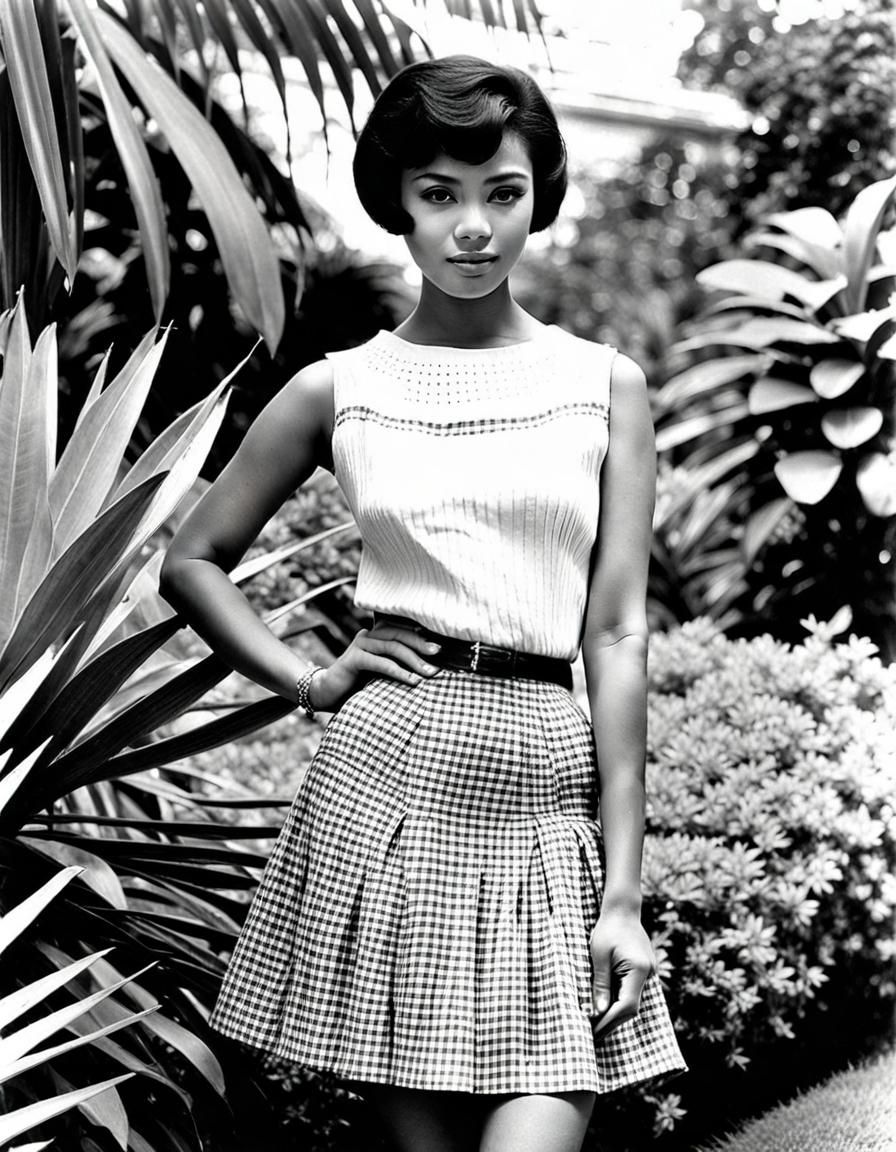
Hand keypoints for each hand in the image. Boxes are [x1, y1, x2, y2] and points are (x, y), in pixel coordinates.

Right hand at [309, 622, 441, 711]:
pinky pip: (380, 662)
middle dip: (421, 644)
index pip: (403, 629)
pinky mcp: (353, 658)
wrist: (327, 693)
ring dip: (413, 659)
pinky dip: (398, 671)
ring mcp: (360, 644)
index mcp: (378, 635)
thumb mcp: (383, 673)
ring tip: (429, 672)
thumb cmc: (359, 684)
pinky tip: (412, 681)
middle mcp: (369, 635)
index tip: (442, 645)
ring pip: (392, 646)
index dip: (422, 635)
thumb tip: (431, 668)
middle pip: (400, 634)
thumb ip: (399, 665)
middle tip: (439, 653)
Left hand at [589, 909, 655, 1038]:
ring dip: (615, 1013)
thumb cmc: (608, 928)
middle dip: (611, 1021)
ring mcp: (649, 972)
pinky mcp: (645, 970)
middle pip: (631, 1008)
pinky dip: (619, 1001)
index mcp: (638, 969)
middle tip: (592, 1034)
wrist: (622, 909)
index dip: (609, 1021)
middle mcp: (648, 973)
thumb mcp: (599, 955)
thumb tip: (598, 1012)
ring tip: (596, 1024)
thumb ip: (601, 984)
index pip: (626, 1005)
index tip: (593, 1032)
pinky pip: (633, 991)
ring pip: (633, 1001)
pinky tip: (606, 1007)